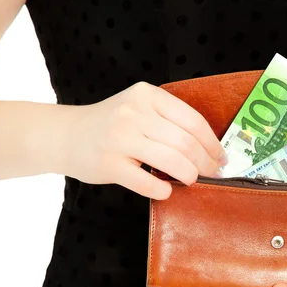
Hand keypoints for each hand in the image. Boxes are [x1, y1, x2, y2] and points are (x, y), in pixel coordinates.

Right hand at [59, 82, 227, 199]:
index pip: (193, 121)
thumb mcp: (139, 108)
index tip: (221, 157)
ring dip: (189, 175)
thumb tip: (209, 149)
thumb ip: (168, 121)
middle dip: (206, 162)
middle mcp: (133, 113)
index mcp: (147, 95)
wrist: (64, 135)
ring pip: (172, 161)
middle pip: (186, 142)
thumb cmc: (110, 125)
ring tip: (191, 180)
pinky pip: (147, 182)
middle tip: (213, 174)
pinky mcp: (109, 164)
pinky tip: (166, 191)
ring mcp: (120, 138)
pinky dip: (162, 190)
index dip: (213, 143)